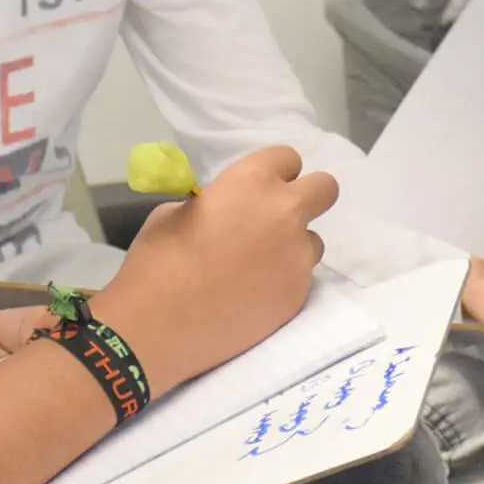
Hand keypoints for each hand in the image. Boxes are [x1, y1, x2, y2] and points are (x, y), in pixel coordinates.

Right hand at [92, 144, 337, 390]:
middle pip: (326, 188)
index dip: (274, 174)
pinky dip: (283, 281)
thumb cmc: (157, 261)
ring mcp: (297, 256)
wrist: (159, 325)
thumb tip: (225, 211)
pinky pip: (301, 277)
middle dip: (307, 198)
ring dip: (293, 247)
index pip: (288, 158)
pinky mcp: (299, 294)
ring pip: (314, 241)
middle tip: (278, 219)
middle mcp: (285, 213)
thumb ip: (214, 203)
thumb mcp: (176, 212)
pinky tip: (252, 296)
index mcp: (252, 182)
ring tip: (258, 268)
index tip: (259, 191)